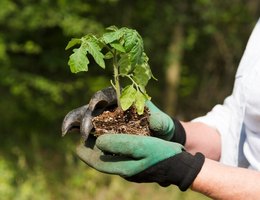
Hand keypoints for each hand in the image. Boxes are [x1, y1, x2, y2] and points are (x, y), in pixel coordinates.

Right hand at [62, 87, 185, 143]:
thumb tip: (154, 121)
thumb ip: (161, 122)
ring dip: (74, 122)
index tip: (95, 106)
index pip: (109, 94)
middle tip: (84, 132)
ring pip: (84, 116)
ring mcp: (104, 119)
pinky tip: (67, 135)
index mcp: (124, 99)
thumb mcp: (165, 125)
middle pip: (93, 107)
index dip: (99, 97)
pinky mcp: (99, 131)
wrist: (158, 141)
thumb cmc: (161, 128)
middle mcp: (111, 107)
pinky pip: (85, 129)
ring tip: (65, 131)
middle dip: (86, 116)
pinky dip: (75, 130)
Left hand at [76, 134, 204, 190]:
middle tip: (85, 138)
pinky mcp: (138, 164)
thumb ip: (120, 144)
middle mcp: (125, 170)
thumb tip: (99, 142)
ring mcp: (132, 168)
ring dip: (103, 148)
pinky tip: (116, 139)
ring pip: (112, 158)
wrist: (180, 165)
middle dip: (93, 150)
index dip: (86, 154)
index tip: (77, 146)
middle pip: (103, 160)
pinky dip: (115, 147)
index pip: (98, 163)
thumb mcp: (141, 146)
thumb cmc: (162, 154)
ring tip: (97, 136)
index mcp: (123, 168)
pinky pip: (121, 156)